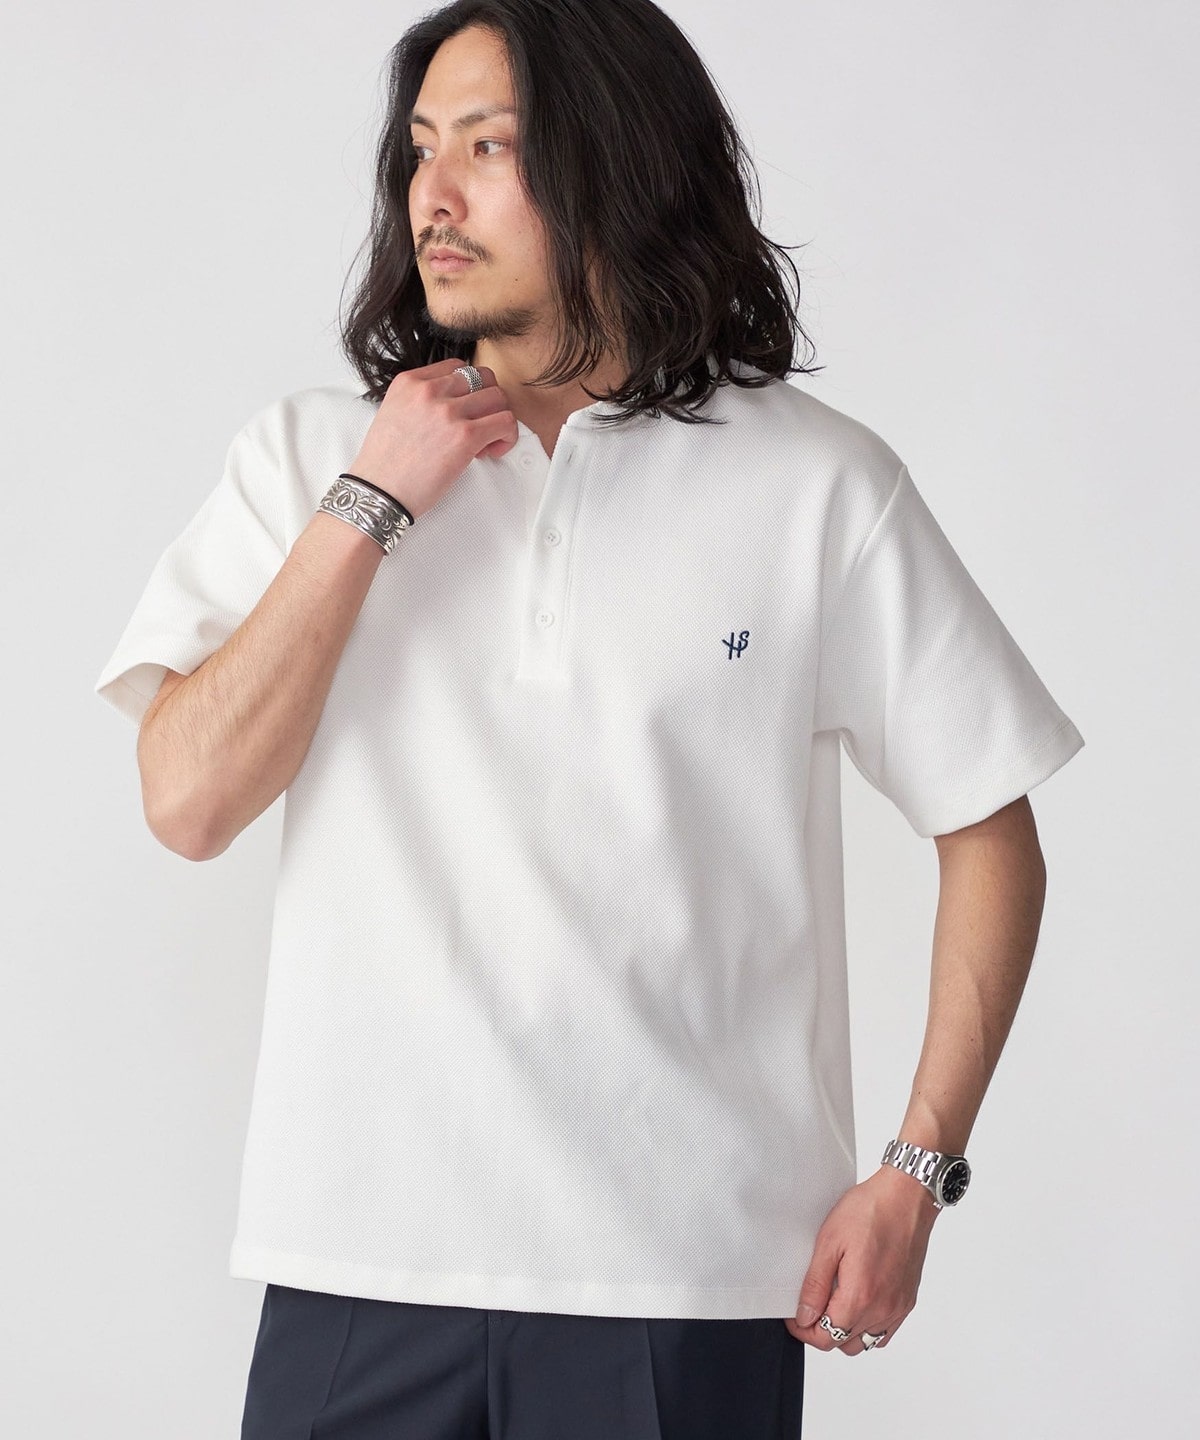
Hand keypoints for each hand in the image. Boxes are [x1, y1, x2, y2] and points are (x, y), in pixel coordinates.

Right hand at [346, 358, 518, 520]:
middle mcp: (429, 390)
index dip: (470, 390)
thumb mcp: (394, 413)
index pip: (458, 367)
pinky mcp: (465, 435)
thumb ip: (421, 401)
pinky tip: (491, 451)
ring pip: (499, 397)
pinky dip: (507, 437)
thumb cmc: (385, 465)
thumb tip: (453, 405)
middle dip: (488, 402)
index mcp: (409, 381)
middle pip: (483, 378)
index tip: (464, 412)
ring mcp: (448, 411)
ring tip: (484, 442)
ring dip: (498, 419)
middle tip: (479, 426)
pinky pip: (506, 422)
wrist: (378, 493)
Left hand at [786, 1165, 939, 1355]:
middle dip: (821, 1331)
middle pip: (843, 1343)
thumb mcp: (829, 1242)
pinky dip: (867, 1328)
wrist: (906, 1197)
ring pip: (865, 1342)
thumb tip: (804, 1316)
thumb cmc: (871, 1211)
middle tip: (810, 1307)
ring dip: (844, 1332)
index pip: (825, 1338)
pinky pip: (884, 1332)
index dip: (803, 1330)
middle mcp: (882, 1309)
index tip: (795, 1316)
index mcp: (860, 1296)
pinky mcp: (907, 1300)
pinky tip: (857, 1305)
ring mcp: (897, 1307)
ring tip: (832, 1304)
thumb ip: (815, 1284)